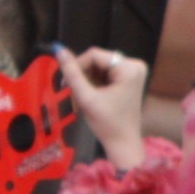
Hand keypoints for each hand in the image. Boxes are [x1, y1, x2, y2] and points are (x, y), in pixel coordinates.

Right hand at [54, 45, 145, 164]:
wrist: (123, 142)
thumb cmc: (107, 123)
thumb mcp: (86, 97)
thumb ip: (72, 73)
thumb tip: (59, 51)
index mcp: (130, 68)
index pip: (94, 54)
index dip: (78, 65)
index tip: (69, 82)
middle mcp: (135, 66)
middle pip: (97, 59)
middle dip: (84, 74)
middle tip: (78, 91)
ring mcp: (133, 72)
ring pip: (99, 65)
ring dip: (88, 78)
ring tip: (87, 95)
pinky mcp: (129, 78)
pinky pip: (105, 72)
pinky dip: (95, 82)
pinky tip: (95, 95)